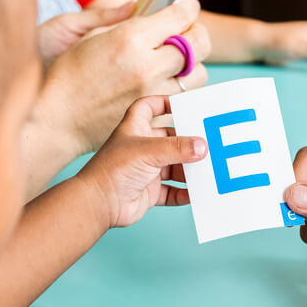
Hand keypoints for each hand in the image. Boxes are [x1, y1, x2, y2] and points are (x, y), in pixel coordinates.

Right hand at [38, 0, 211, 156]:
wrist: (57, 119)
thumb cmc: (68, 74)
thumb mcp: (89, 35)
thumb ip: (121, 19)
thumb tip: (144, 7)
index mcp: (130, 38)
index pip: (180, 16)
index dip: (189, 9)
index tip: (189, 7)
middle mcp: (147, 65)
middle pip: (199, 44)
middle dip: (197, 34)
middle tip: (189, 34)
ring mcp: (154, 94)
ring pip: (199, 75)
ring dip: (193, 66)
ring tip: (178, 63)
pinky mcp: (155, 117)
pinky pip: (186, 100)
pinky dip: (182, 91)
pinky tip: (168, 86)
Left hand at [76, 95, 206, 229]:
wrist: (98, 204)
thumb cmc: (114, 170)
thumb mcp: (149, 151)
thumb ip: (177, 148)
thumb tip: (202, 147)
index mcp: (135, 130)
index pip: (148, 107)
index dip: (164, 102)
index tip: (183, 105)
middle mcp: (141, 148)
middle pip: (169, 140)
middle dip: (188, 143)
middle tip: (208, 144)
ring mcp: (145, 171)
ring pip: (174, 167)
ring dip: (189, 170)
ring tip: (207, 171)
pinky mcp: (149, 192)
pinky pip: (171, 192)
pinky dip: (183, 193)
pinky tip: (195, 194)